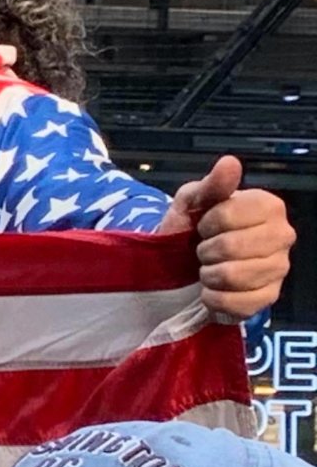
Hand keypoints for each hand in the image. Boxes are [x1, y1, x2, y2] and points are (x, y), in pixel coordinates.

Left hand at [156, 155, 294, 321]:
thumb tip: (230, 163)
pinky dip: (214, 299)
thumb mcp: (193, 201)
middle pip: (232, 247)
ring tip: (208, 269)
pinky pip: (237, 303)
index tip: (204, 226)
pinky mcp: (268, 297)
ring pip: (234, 276)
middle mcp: (282, 235)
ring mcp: (279, 268)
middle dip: (205, 251)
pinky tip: (212, 290)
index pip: (229, 215)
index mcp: (268, 206)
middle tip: (204, 250)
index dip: (206, 223)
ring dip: (208, 275)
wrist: (184, 265)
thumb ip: (211, 184)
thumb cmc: (192, 229)